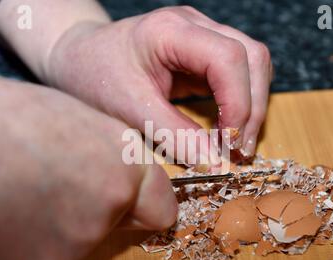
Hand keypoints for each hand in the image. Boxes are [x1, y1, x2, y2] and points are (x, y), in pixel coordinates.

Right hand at [0, 72, 176, 259]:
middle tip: (67, 186)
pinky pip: (49, 257)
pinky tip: (11, 213)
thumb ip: (111, 153)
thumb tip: (118, 172)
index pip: (162, 205)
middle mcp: (110, 207)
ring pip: (84, 240)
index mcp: (123, 165)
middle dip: (106, 210)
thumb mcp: (76, 118)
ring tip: (28, 193)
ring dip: (65, 224)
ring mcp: (77, 243)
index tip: (136, 201)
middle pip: (124, 223)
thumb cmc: (1, 118)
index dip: (147, 201)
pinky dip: (34, 241)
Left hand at [46, 6, 271, 161]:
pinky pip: (237, 73)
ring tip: (238, 142)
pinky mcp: (201, 53)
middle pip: (251, 57)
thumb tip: (214, 162)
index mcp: (171, 31)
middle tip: (241, 149)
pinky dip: (240, 101)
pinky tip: (229, 127)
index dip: (239, 103)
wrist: (79, 59)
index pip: (228, 58)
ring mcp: (201, 36)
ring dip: (252, 104)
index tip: (231, 142)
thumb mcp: (128, 109)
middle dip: (252, 107)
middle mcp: (193, 25)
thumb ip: (173, 134)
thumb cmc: (94, 77)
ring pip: (252, 63)